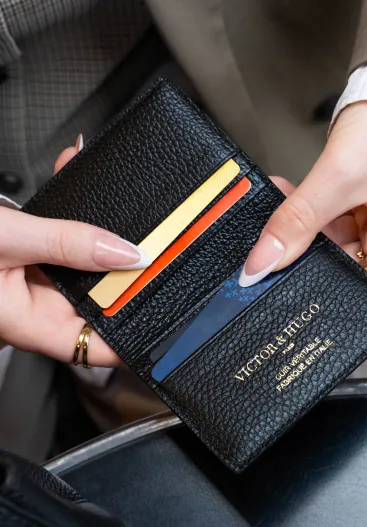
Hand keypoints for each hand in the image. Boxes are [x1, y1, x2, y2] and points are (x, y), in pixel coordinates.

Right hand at [0, 136, 150, 364]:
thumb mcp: (5, 242)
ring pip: (84, 265)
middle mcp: (34, 306)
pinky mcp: (28, 256)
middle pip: (99, 299)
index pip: (95, 344)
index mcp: (27, 322)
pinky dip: (76, 210)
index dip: (134, 336)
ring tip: (141, 219)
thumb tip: (125, 252)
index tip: (171, 320)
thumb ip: (65, 243)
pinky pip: (63, 237)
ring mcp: (32, 280)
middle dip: (131, 274)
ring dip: (107, 236)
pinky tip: (83, 180)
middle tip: (166, 252)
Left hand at [240, 101, 366, 288]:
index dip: (313, 281)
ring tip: (277, 203)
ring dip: (296, 223)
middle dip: (299, 246)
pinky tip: (285, 194)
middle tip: (268, 237)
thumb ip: (299, 220)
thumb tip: (265, 260)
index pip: (352, 285)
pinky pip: (322, 219)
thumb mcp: (340, 178)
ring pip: (323, 240)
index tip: (276, 274)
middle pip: (334, 263)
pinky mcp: (356, 209)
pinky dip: (302, 208)